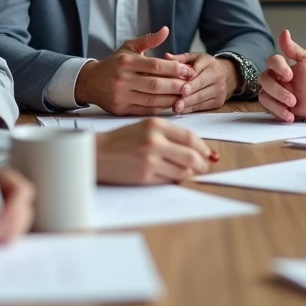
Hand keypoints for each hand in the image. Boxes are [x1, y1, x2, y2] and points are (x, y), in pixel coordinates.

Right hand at [74, 27, 195, 114]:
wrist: (90, 82)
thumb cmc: (114, 63)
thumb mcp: (129, 47)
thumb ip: (149, 40)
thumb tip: (166, 30)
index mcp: (126, 61)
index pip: (155, 65)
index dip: (174, 68)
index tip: (188, 71)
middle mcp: (122, 79)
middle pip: (155, 84)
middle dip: (176, 86)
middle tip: (191, 86)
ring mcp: (121, 96)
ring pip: (152, 100)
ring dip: (171, 99)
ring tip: (184, 96)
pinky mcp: (120, 109)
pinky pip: (145, 110)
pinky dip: (160, 108)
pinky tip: (171, 104)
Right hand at [96, 118, 215, 183]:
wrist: (97, 153)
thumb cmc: (122, 140)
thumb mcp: (146, 128)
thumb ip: (170, 135)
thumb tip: (199, 149)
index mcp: (156, 125)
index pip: (190, 138)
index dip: (204, 148)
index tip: (209, 154)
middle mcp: (154, 141)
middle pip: (192, 156)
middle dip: (202, 164)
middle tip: (204, 167)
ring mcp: (149, 160)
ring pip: (183, 171)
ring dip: (187, 173)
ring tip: (181, 170)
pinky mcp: (144, 176)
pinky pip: (169, 180)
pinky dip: (173, 179)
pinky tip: (166, 174)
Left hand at [164, 52, 235, 112]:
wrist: (228, 74)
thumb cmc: (206, 66)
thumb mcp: (195, 58)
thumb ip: (180, 58)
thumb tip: (166, 56)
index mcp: (209, 63)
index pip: (199, 73)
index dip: (191, 82)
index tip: (182, 89)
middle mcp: (217, 77)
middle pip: (201, 88)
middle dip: (188, 97)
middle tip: (177, 104)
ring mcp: (219, 90)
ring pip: (202, 98)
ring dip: (189, 104)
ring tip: (177, 108)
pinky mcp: (219, 101)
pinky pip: (204, 106)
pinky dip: (193, 109)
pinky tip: (183, 110)